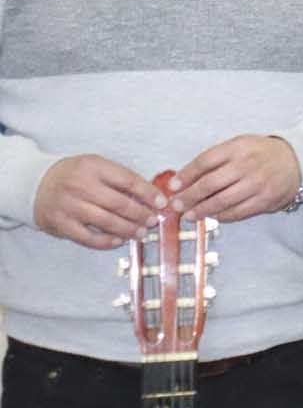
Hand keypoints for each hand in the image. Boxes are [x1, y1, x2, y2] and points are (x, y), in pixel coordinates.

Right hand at [32, 156, 163, 248]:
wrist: (35, 183)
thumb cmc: (73, 175)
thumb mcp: (95, 166)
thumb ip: (118, 178)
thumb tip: (150, 195)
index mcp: (92, 167)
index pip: (128, 180)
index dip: (148, 193)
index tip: (162, 202)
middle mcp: (80, 186)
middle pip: (119, 204)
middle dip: (141, 214)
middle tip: (153, 220)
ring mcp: (69, 206)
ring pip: (106, 222)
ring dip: (128, 229)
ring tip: (141, 232)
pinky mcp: (60, 224)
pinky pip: (88, 237)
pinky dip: (106, 241)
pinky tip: (119, 240)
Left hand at [168, 135, 302, 222]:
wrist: (298, 160)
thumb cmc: (262, 153)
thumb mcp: (240, 145)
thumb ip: (217, 159)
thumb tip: (186, 179)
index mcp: (238, 148)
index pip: (205, 162)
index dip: (186, 175)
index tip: (172, 186)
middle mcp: (247, 165)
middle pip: (210, 184)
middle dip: (189, 196)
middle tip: (176, 205)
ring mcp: (257, 184)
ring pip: (222, 201)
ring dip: (202, 210)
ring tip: (189, 215)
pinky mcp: (265, 200)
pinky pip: (238, 212)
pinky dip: (222, 216)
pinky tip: (213, 216)